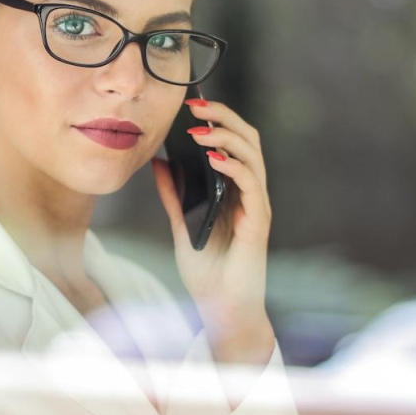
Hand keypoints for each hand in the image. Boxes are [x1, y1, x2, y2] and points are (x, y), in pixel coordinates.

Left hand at [151, 98, 275, 362]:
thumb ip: (174, 194)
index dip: (219, 118)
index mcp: (235, 189)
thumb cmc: (208, 271)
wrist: (221, 310)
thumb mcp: (182, 224)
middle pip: (248, 139)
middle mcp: (250, 193)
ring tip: (199, 130)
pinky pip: (251, 186)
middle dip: (224, 117)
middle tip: (196, 106)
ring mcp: (256, 206)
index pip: (235, 141)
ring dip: (226, 137)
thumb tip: (158, 162)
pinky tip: (212, 158)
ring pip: (253, 156)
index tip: (192, 104)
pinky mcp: (257, 223)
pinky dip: (233, 167)